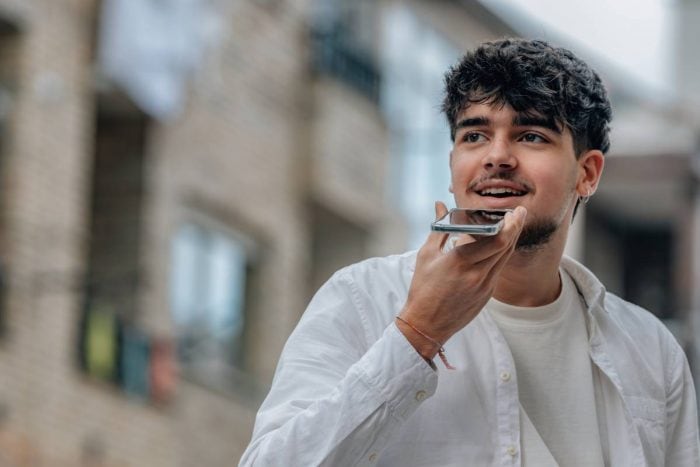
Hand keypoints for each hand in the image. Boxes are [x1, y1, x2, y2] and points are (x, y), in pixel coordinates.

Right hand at [396, 201, 526, 359]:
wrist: (426, 324)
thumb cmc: (423, 289)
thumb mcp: (426, 255)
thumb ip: (438, 228)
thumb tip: (440, 206)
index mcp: (460, 261)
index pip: (496, 240)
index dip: (510, 225)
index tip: (514, 212)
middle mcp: (476, 274)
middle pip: (506, 247)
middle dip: (515, 227)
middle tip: (519, 213)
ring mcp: (484, 287)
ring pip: (505, 258)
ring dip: (510, 241)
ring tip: (512, 226)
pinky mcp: (487, 295)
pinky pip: (498, 270)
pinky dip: (500, 255)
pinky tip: (498, 247)